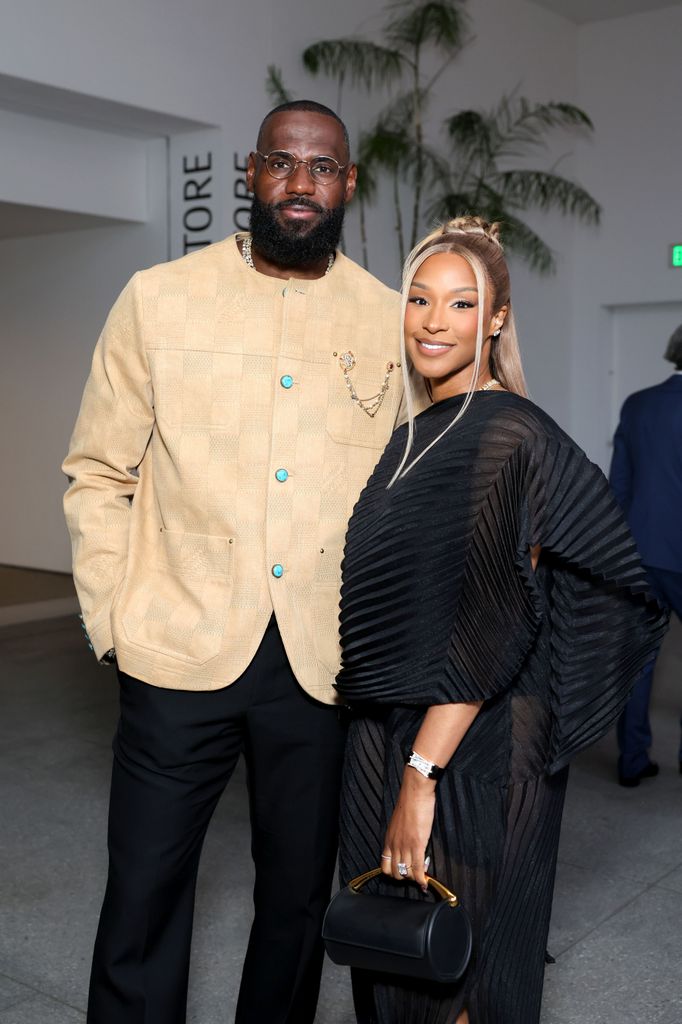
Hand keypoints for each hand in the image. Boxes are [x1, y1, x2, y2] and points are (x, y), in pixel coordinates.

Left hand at [381, 767, 435, 890]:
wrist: (415, 793)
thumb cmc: (409, 804)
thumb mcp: (398, 824)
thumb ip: (399, 837)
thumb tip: (406, 846)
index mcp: (388, 840)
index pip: (385, 866)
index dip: (394, 874)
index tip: (403, 874)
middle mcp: (394, 845)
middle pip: (395, 873)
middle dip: (405, 878)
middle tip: (414, 874)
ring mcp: (405, 846)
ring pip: (406, 873)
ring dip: (414, 878)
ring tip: (421, 876)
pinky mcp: (417, 844)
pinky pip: (418, 868)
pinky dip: (422, 878)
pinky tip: (425, 882)